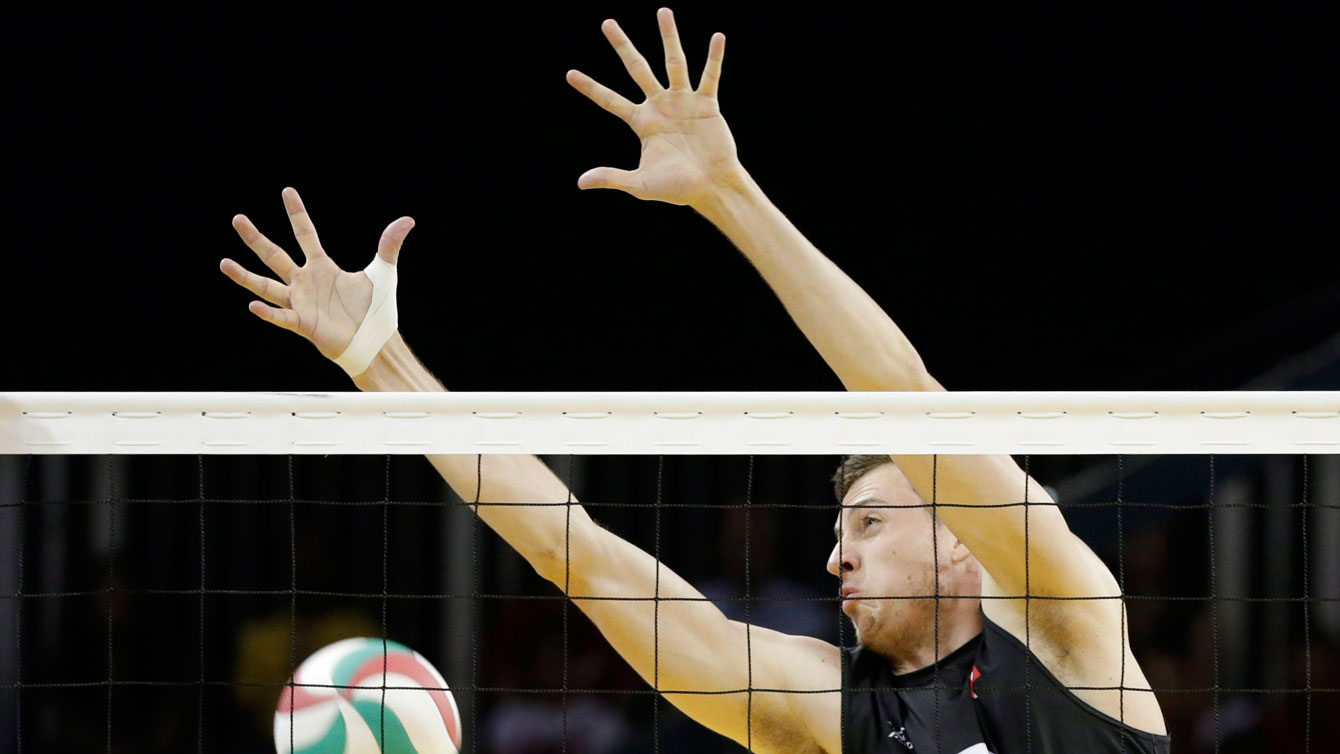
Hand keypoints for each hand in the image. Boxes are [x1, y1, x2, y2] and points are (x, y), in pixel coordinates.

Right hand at [220, 188, 413, 361]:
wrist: (375, 341)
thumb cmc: (376, 310)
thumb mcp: (383, 272)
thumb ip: (390, 245)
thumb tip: (407, 220)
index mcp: (322, 266)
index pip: (306, 234)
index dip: (297, 213)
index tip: (287, 191)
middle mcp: (306, 282)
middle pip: (275, 255)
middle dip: (256, 238)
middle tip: (237, 219)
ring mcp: (301, 303)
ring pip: (266, 286)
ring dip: (245, 277)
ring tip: (224, 263)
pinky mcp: (303, 324)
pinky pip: (282, 317)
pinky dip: (268, 313)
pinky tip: (252, 306)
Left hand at [567, 8, 742, 207]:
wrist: (711, 188)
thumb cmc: (677, 188)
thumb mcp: (640, 183)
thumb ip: (612, 178)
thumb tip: (580, 183)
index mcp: (642, 122)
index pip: (610, 100)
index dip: (590, 88)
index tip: (570, 74)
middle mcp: (660, 105)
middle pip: (637, 68)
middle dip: (622, 46)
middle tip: (607, 23)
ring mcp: (683, 102)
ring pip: (674, 63)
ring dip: (669, 37)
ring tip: (663, 11)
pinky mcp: (706, 104)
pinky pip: (709, 77)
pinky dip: (714, 58)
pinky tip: (717, 37)